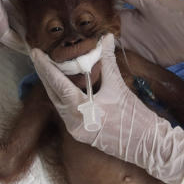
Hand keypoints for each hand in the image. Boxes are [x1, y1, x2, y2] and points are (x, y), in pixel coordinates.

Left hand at [30, 33, 183, 183]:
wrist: (148, 145)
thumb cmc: (135, 117)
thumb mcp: (119, 86)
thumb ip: (108, 60)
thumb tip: (106, 38)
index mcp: (80, 110)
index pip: (56, 84)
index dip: (44, 66)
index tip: (35, 52)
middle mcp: (73, 123)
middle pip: (52, 94)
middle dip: (45, 75)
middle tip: (39, 56)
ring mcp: (76, 131)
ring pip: (58, 104)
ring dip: (53, 87)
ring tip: (50, 68)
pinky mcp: (81, 135)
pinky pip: (66, 113)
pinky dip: (63, 98)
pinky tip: (64, 86)